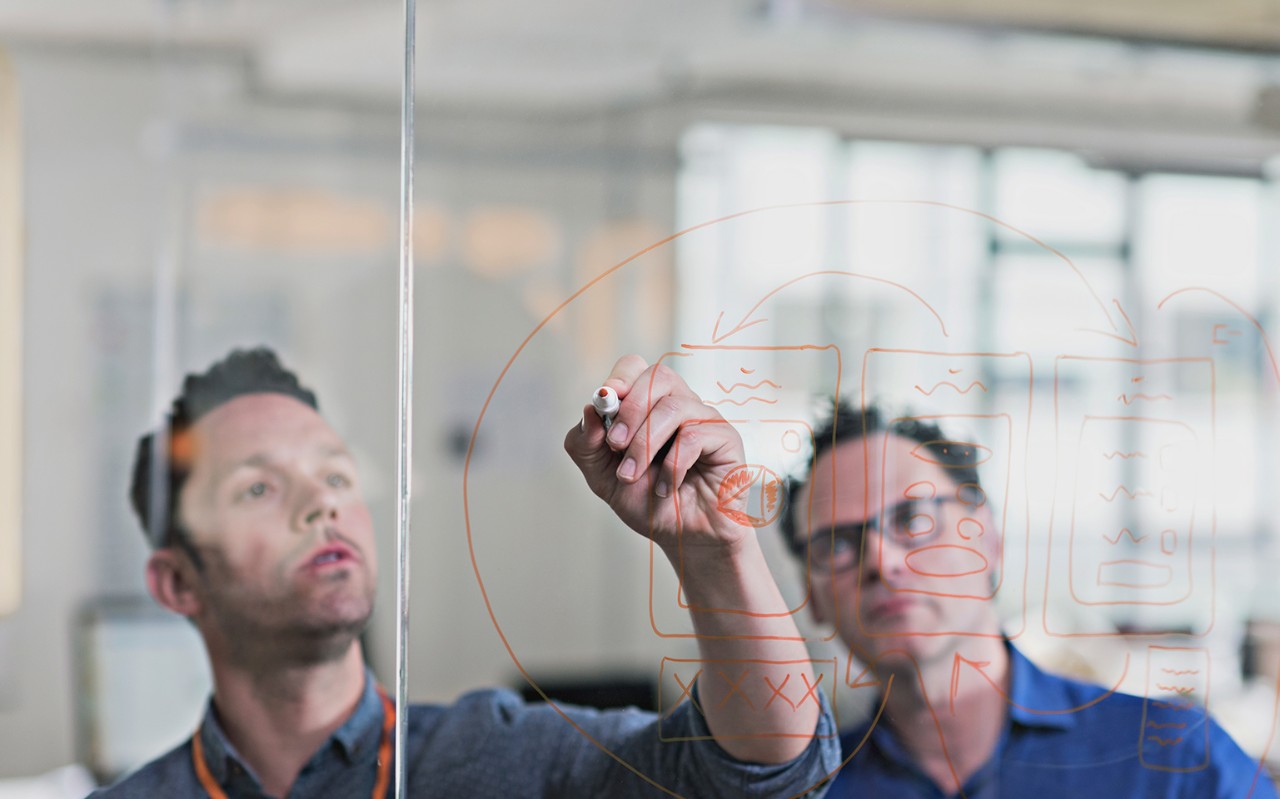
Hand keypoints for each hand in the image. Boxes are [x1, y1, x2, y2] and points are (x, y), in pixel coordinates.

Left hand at [564, 354, 749, 554]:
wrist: (682, 539)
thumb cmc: (648, 504)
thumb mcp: (602, 477)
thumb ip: (586, 445)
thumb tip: (589, 409)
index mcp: (648, 406)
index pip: (635, 367)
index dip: (619, 378)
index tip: (604, 401)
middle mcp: (678, 405)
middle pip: (657, 375)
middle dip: (630, 409)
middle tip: (615, 444)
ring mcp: (704, 419)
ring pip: (674, 406)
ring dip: (645, 443)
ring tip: (632, 476)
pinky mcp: (725, 438)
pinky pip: (694, 436)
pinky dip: (672, 466)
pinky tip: (667, 489)